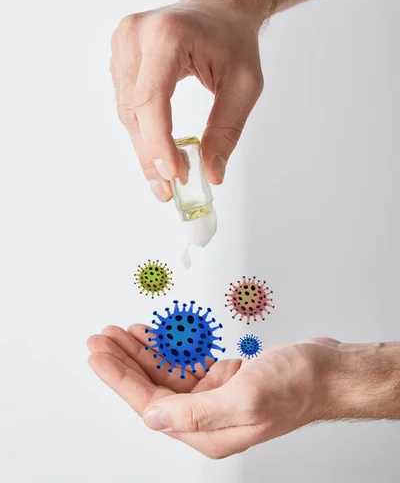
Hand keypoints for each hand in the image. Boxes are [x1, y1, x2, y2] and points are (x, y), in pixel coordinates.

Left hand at [87, 326, 342, 458]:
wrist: (329, 372)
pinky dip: (169, 346)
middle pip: (152, 389)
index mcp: (209, 431)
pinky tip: (156, 334)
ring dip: (144, 351)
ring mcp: (216, 397)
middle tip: (101, 339)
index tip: (100, 355)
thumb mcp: (246, 397)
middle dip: (124, 361)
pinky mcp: (224, 379)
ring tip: (121, 331)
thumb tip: (152, 418)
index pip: (150, 405)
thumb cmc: (298, 385)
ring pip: (167, 373)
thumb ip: (196, 412)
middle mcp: (208, 417)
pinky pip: (186, 362)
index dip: (121, 378)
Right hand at [110, 0, 262, 201]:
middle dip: (151, 154)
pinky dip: (143, 131)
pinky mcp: (120, 56)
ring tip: (166, 177)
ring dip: (144, 147)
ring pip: (127, 112)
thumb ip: (227, 130)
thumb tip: (211, 173)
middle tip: (169, 189)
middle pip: (134, 111)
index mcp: (167, 35)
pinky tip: (158, 151)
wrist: (219, 6)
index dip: (158, 142)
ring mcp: (122, 44)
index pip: (152, 98)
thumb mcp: (244, 84)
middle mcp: (135, 35)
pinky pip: (127, 104)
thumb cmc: (233, 38)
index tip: (174, 174)